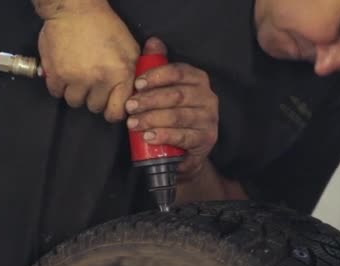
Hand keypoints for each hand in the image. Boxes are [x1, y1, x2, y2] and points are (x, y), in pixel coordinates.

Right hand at [37, 1, 139, 121]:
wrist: (75, 9)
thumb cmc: (105, 26)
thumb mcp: (131, 49)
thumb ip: (133, 75)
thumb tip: (133, 97)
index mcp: (120, 75)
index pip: (116, 113)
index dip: (113, 111)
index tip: (110, 106)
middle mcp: (98, 80)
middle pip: (94, 107)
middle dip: (94, 98)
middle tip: (93, 84)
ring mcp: (75, 78)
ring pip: (75, 102)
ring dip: (76, 93)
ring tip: (79, 78)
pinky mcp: (55, 73)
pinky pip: (56, 93)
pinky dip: (59, 86)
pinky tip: (65, 74)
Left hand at [126, 38, 218, 179]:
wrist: (186, 151)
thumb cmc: (173, 114)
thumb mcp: (166, 89)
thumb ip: (159, 65)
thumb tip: (153, 42)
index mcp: (199, 80)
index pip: (179, 72)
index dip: (157, 76)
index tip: (137, 83)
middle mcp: (208, 98)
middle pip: (177, 95)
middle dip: (150, 100)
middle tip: (130, 106)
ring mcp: (209, 119)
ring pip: (178, 116)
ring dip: (152, 119)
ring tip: (133, 123)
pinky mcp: (207, 139)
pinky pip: (183, 136)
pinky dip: (164, 136)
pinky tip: (149, 137)